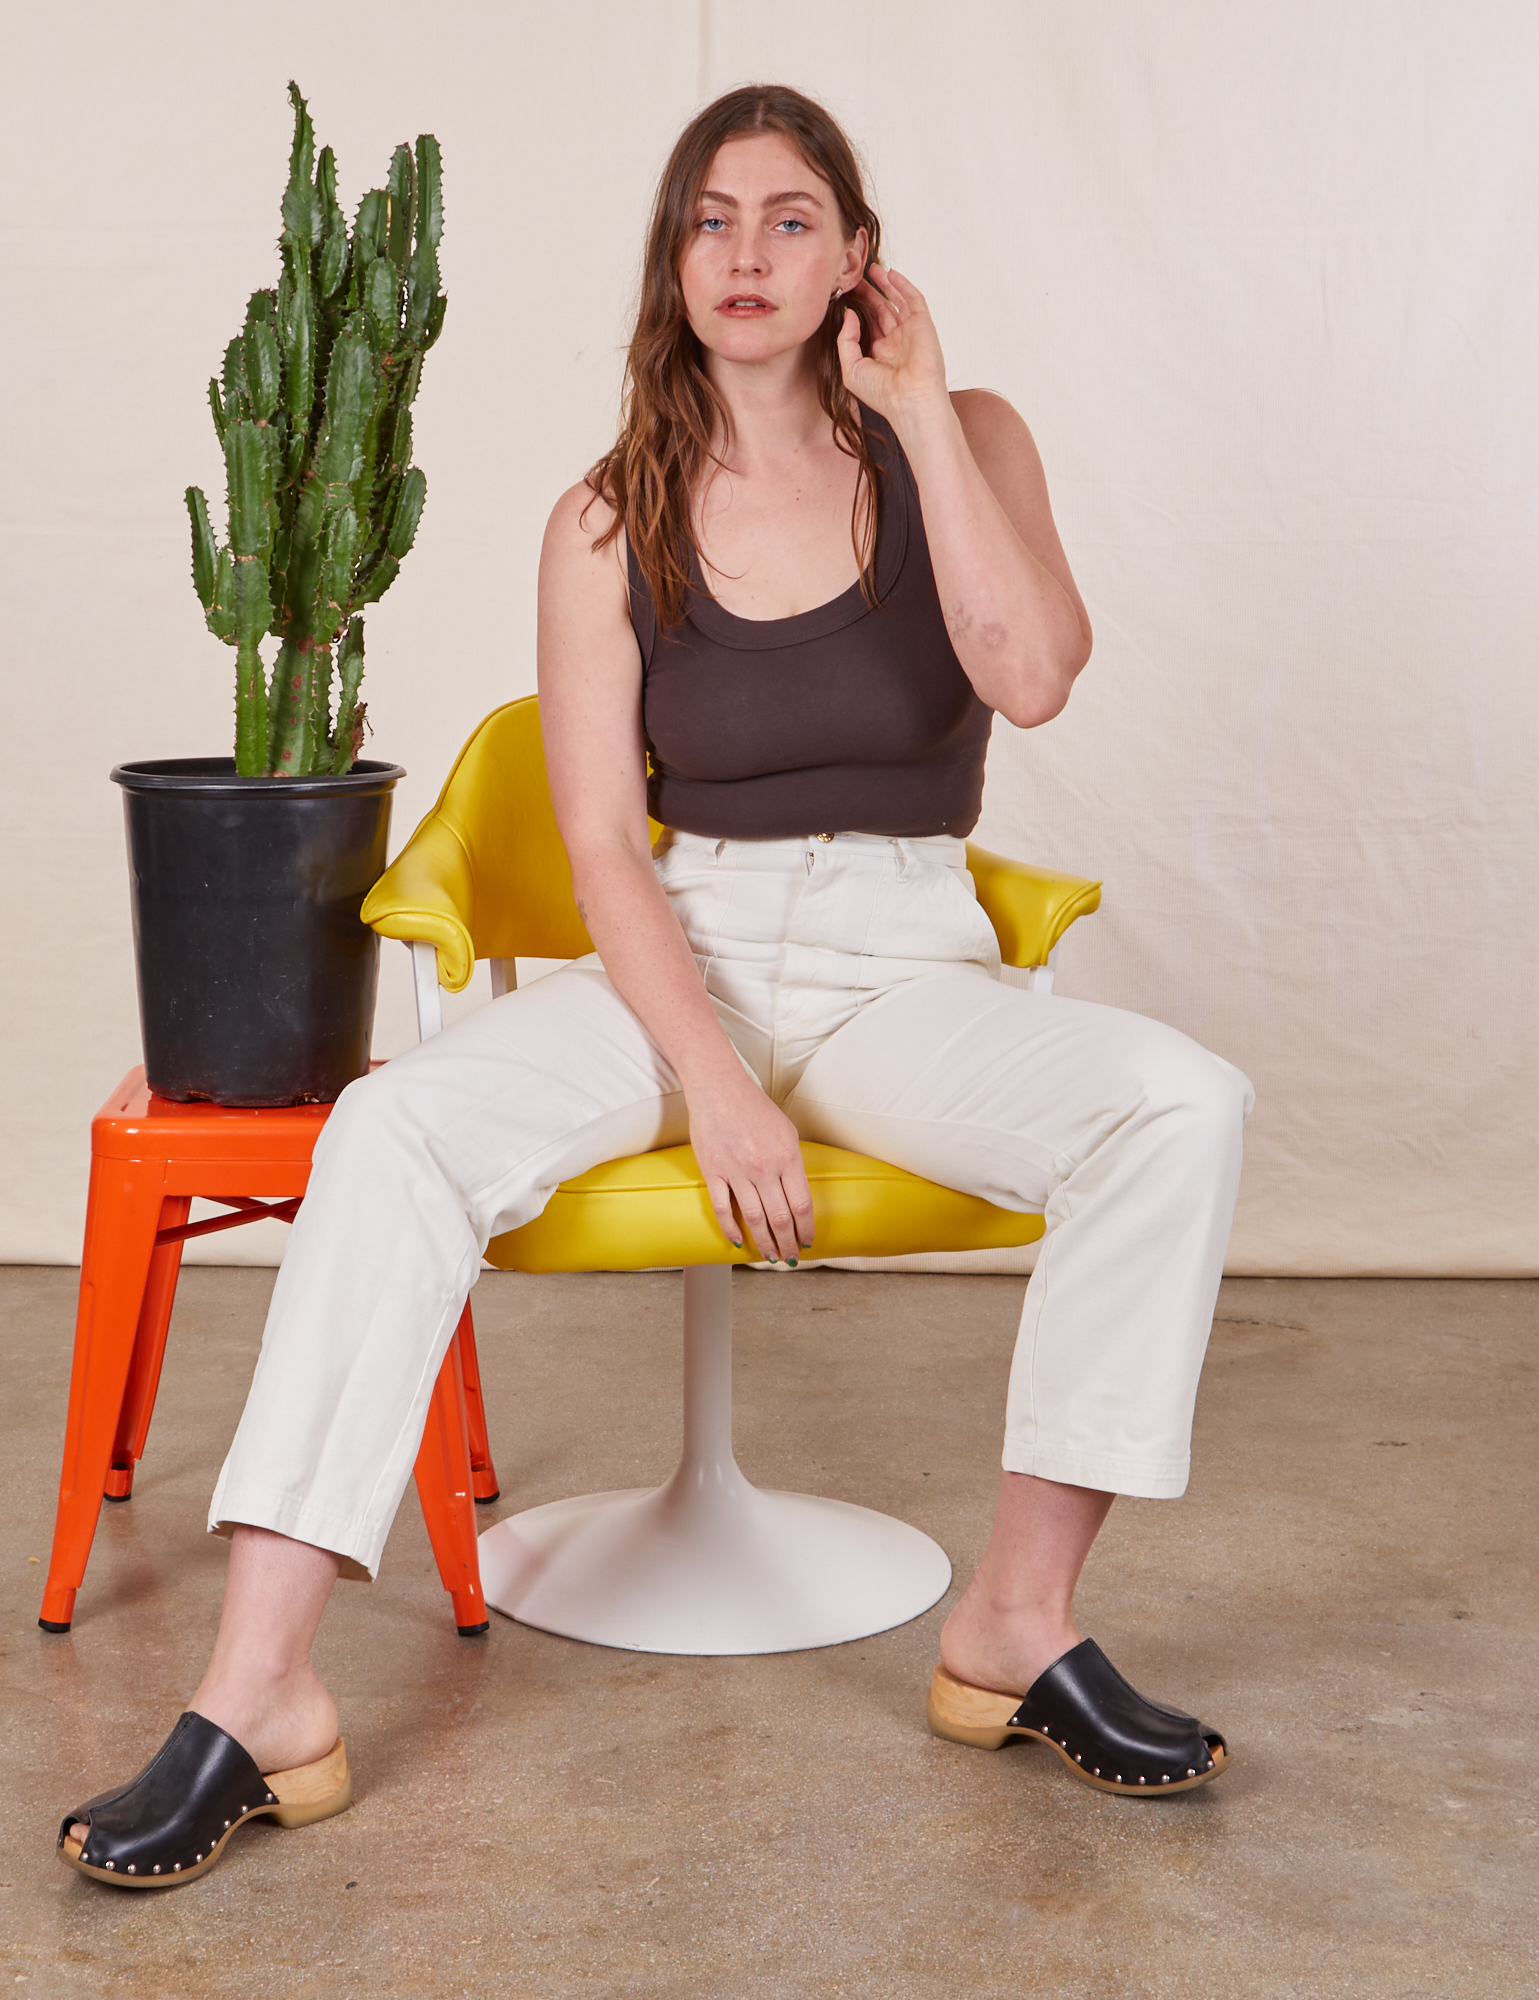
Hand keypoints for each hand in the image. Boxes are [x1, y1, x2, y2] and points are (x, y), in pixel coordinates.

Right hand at [687, 1072, 814, 1263]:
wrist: (718, 1088)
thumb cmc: (755, 1108)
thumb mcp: (786, 1131)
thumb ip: (793, 1163)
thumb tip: (797, 1194)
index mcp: (787, 1157)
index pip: (802, 1205)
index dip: (806, 1229)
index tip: (807, 1242)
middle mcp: (764, 1168)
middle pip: (780, 1218)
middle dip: (788, 1243)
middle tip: (791, 1258)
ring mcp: (737, 1171)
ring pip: (754, 1218)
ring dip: (764, 1242)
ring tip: (770, 1257)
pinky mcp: (713, 1172)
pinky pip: (723, 1208)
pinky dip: (731, 1228)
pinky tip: (738, 1240)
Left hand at [836, 263, 949, 427]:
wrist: (910, 399)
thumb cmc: (881, 393)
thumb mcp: (851, 368)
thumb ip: (846, 340)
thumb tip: (849, 314)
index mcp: (879, 354)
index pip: (867, 325)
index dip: (857, 309)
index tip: (845, 295)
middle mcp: (895, 342)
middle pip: (880, 310)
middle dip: (869, 293)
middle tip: (856, 277)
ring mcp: (910, 332)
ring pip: (897, 302)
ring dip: (886, 285)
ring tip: (872, 269)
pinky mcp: (923, 325)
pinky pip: (913, 299)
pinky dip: (903, 286)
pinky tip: (891, 274)